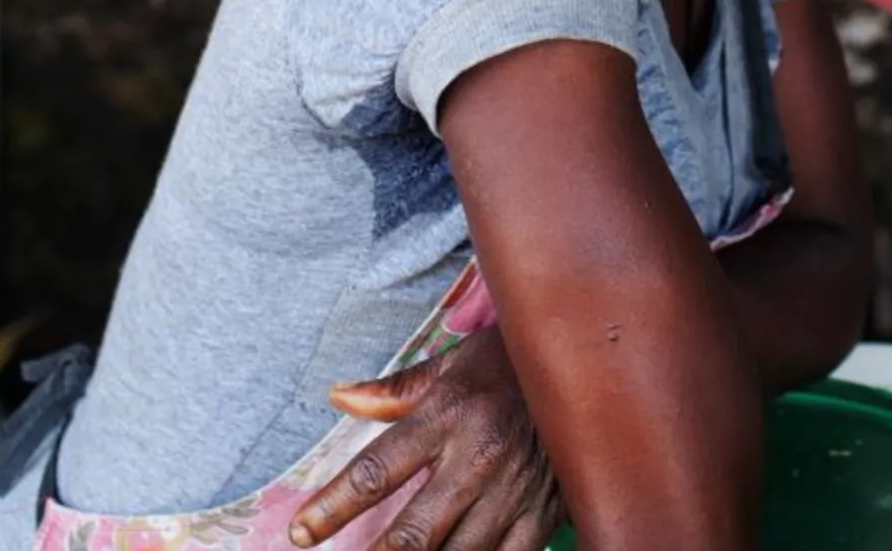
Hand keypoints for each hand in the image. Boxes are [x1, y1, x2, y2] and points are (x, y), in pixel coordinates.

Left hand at [293, 328, 563, 550]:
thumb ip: (393, 390)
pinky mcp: (545, 511)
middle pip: (413, 531)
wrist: (590, 358)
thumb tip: (337, 396)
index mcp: (448, 413)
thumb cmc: (509, 362)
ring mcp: (515, 490)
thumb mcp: (451, 364)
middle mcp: (479, 456)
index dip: (332, 507)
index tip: (301, 532)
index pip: (376, 470)